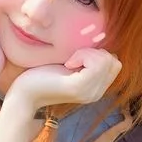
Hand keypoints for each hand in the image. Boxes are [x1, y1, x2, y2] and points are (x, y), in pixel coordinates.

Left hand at [7, 48, 121, 111]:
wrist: (25, 93)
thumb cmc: (44, 76)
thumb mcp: (72, 67)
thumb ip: (88, 62)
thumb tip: (104, 48)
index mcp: (96, 89)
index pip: (116, 64)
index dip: (99, 54)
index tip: (77, 58)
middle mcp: (96, 94)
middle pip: (114, 61)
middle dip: (95, 52)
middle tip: (73, 59)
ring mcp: (89, 93)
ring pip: (107, 60)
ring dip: (87, 53)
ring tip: (70, 61)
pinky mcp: (78, 88)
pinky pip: (96, 63)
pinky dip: (82, 56)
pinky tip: (68, 64)